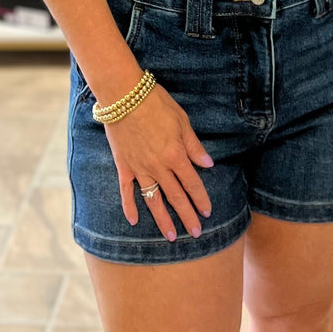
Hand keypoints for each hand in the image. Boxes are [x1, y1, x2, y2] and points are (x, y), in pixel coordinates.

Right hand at [104, 83, 213, 241]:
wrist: (124, 95)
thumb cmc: (156, 103)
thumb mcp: (182, 120)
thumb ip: (193, 146)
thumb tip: (208, 164)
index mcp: (175, 155)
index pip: (192, 183)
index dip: (201, 199)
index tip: (207, 212)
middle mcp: (158, 167)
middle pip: (176, 197)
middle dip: (187, 216)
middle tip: (195, 233)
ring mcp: (139, 168)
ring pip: (153, 200)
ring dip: (162, 220)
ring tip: (170, 236)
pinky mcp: (124, 165)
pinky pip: (126, 191)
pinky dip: (129, 207)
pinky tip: (133, 221)